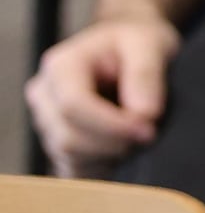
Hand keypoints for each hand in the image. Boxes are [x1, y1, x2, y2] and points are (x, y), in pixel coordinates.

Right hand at [26, 15, 178, 175]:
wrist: (129, 48)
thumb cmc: (137, 42)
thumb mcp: (149, 43)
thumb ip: (146, 74)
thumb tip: (144, 114)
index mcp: (61, 66)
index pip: (73, 106)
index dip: (112, 125)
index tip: (149, 129)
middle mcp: (45, 95)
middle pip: (68, 138)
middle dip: (114, 144)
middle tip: (151, 134)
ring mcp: (47, 123)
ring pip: (71, 158)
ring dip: (111, 155)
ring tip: (139, 135)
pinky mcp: (58, 144)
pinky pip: (75, 170)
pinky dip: (104, 166)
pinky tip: (125, 148)